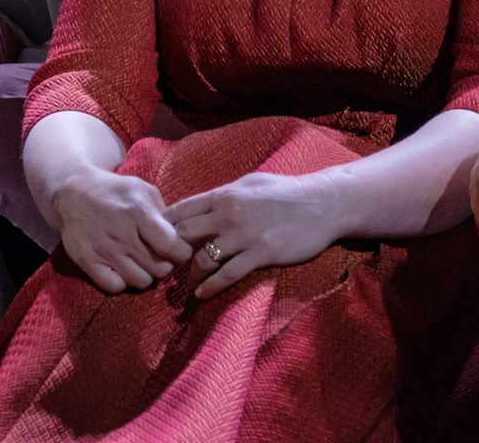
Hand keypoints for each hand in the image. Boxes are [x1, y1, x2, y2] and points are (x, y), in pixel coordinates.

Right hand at [49, 167, 191, 293]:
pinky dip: (123, 282)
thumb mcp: (143, 189)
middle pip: (159, 268)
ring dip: (146, 275)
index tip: (180, 249)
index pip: (172, 246)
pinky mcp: (87, 261)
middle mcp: (122, 233)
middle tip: (160, 256)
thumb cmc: (115, 191)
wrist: (73, 192)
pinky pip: (115, 287)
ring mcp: (103, 249)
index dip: (182, 252)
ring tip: (142, 262)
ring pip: (140, 281)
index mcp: (138, 211)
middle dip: (166, 264)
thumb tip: (182, 237)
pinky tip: (123, 268)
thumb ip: (164, 212)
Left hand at [165, 170, 342, 299]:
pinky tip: (202, 294)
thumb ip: (226, 194)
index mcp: (224, 194)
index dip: (163, 225)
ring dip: (189, 275)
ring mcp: (243, 235)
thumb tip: (207, 202)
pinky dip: (210, 287)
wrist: (322, 203)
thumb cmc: (288, 191)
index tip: (155, 240)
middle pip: (183, 235)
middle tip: (164, 267)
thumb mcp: (251, 183)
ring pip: (202, 258)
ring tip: (184, 286)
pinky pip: (227, 274)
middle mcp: (228, 214)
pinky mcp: (259, 254)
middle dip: (170, 252)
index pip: (181, 210)